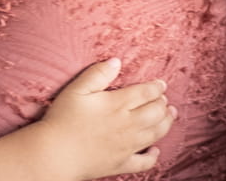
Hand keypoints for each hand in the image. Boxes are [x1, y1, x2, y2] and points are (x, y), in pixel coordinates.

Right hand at [0, 59, 174, 180]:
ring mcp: (127, 146)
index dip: (156, 87)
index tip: (161, 84)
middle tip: (165, 100)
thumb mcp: (76, 90)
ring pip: (156, 134)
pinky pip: (145, 162)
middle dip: (163, 104)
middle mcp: (128, 125)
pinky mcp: (121, 164)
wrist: (55, 154)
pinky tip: (155, 150)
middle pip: (156, 112)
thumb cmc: (62, 120)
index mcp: (117, 104)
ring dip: (166, 123)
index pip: (146, 93)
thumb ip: (97, 74)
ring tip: (170, 116)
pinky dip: (153, 156)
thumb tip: (116, 61)